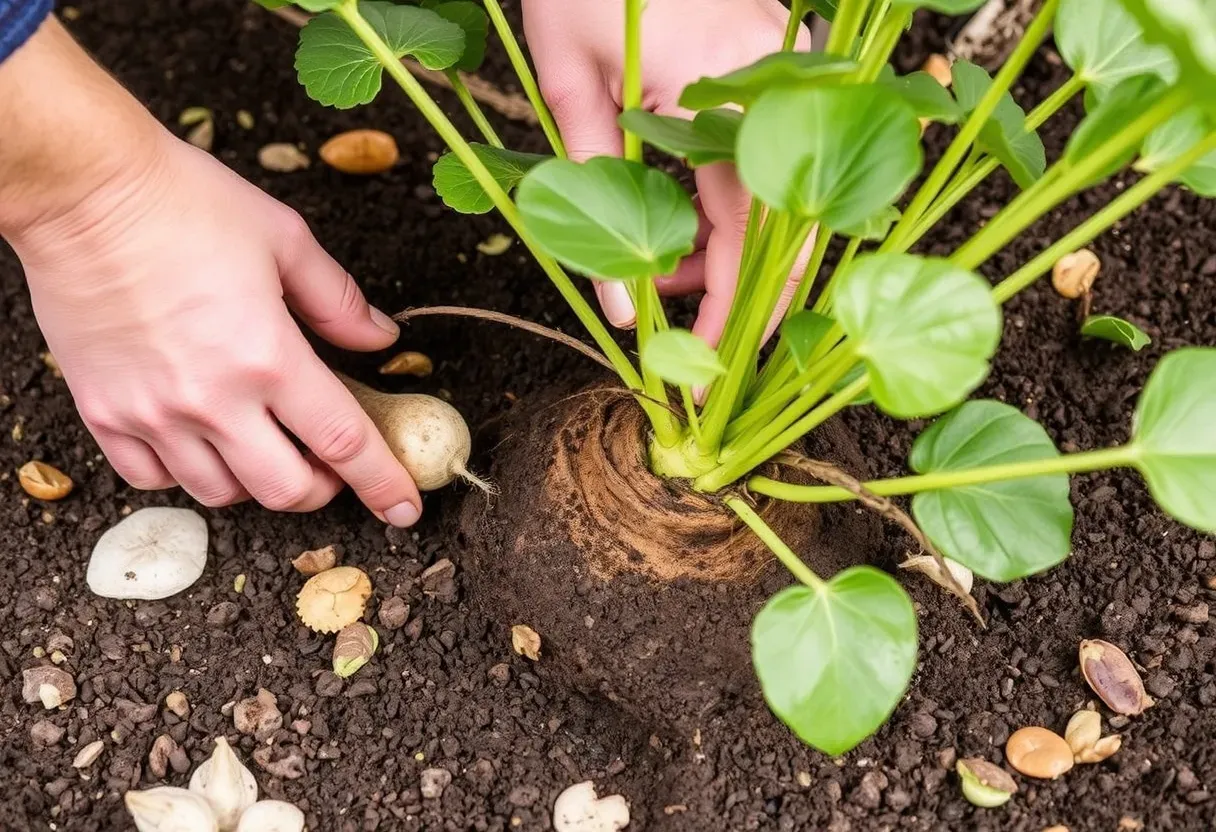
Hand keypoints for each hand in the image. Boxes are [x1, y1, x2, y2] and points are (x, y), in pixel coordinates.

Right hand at [10, 133, 422, 525]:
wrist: (83, 189)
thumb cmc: (184, 203)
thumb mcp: (285, 240)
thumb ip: (339, 301)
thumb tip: (380, 339)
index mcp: (269, 356)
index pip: (344, 442)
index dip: (383, 483)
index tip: (404, 508)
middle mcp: (213, 399)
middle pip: (287, 489)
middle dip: (323, 488)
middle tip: (330, 465)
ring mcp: (153, 413)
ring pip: (221, 493)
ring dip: (258, 484)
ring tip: (268, 449)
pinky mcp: (103, 411)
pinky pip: (151, 478)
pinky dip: (187, 474)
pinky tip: (202, 443)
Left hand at [523, 0, 810, 343]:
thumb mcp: (571, 87)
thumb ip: (595, 195)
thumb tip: (618, 308)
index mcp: (730, 95)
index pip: (752, 235)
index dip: (732, 312)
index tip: (706, 367)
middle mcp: (777, 87)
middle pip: (782, 225)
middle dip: (732, 287)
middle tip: (670, 319)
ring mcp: (784, 73)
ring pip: (776, 197)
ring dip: (722, 246)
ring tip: (651, 266)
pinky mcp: (773, 66)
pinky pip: (766, 160)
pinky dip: (726, 201)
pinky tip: (674, 216)